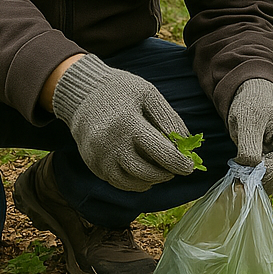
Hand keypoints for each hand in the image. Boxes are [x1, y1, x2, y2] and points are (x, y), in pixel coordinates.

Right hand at [51, 54, 194, 191]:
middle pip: (146, 173)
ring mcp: (99, 157)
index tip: (190, 167)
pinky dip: (135, 182)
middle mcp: (111, 144)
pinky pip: (117, 182)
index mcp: (128, 123)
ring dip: (151, 181)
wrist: (82, 93)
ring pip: (131, 183)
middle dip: (166, 174)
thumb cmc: (121, 90)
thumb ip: (169, 118)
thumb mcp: (149, 94)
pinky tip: (145, 173)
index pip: (160, 152)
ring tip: (162, 171)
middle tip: (177, 169)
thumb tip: (186, 143)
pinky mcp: (92, 165)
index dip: (178, 163)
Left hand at [229, 79, 272, 193]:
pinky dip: (259, 179)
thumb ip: (248, 149)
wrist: (255, 91)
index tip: (237, 178)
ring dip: (258, 182)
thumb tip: (248, 174)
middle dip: (258, 181)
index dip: (259, 176)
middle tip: (234, 183)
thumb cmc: (252, 102)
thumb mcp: (247, 122)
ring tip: (238, 177)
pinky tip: (245, 173)